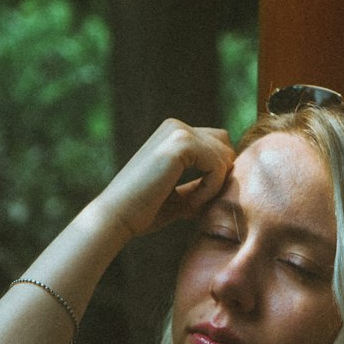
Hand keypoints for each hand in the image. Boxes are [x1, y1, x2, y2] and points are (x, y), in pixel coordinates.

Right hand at [93, 119, 235, 240]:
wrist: (116, 217)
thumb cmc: (142, 213)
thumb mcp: (178, 197)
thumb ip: (198, 186)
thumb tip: (226, 185)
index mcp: (172, 135)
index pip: (217, 144)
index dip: (217, 174)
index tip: (199, 201)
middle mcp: (175, 127)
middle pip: (224, 144)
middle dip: (221, 175)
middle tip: (200, 202)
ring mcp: (177, 132)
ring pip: (224, 154)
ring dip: (215, 185)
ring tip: (192, 205)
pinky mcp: (181, 143)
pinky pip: (217, 164)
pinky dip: (211, 188)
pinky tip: (191, 203)